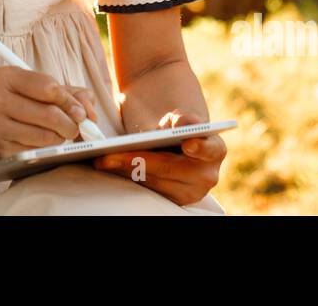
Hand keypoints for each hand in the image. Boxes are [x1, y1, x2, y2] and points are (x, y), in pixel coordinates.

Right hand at [0, 66, 98, 163]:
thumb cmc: (5, 101)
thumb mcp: (26, 86)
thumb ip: (62, 91)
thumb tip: (88, 106)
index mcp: (6, 77)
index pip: (49, 88)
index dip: (71, 102)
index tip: (82, 112)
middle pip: (49, 115)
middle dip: (71, 125)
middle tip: (77, 128)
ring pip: (44, 137)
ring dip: (60, 140)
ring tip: (61, 136)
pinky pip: (34, 152)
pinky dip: (46, 151)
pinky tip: (45, 145)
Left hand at [92, 109, 223, 205]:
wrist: (176, 143)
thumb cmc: (178, 127)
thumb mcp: (179, 117)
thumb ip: (181, 118)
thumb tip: (178, 124)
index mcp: (215, 150)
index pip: (210, 149)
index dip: (199, 147)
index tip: (187, 143)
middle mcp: (206, 176)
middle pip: (169, 168)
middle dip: (137, 160)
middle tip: (110, 154)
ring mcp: (189, 192)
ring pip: (153, 181)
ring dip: (125, 169)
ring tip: (103, 159)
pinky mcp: (172, 200)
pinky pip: (146, 188)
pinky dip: (127, 175)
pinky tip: (108, 165)